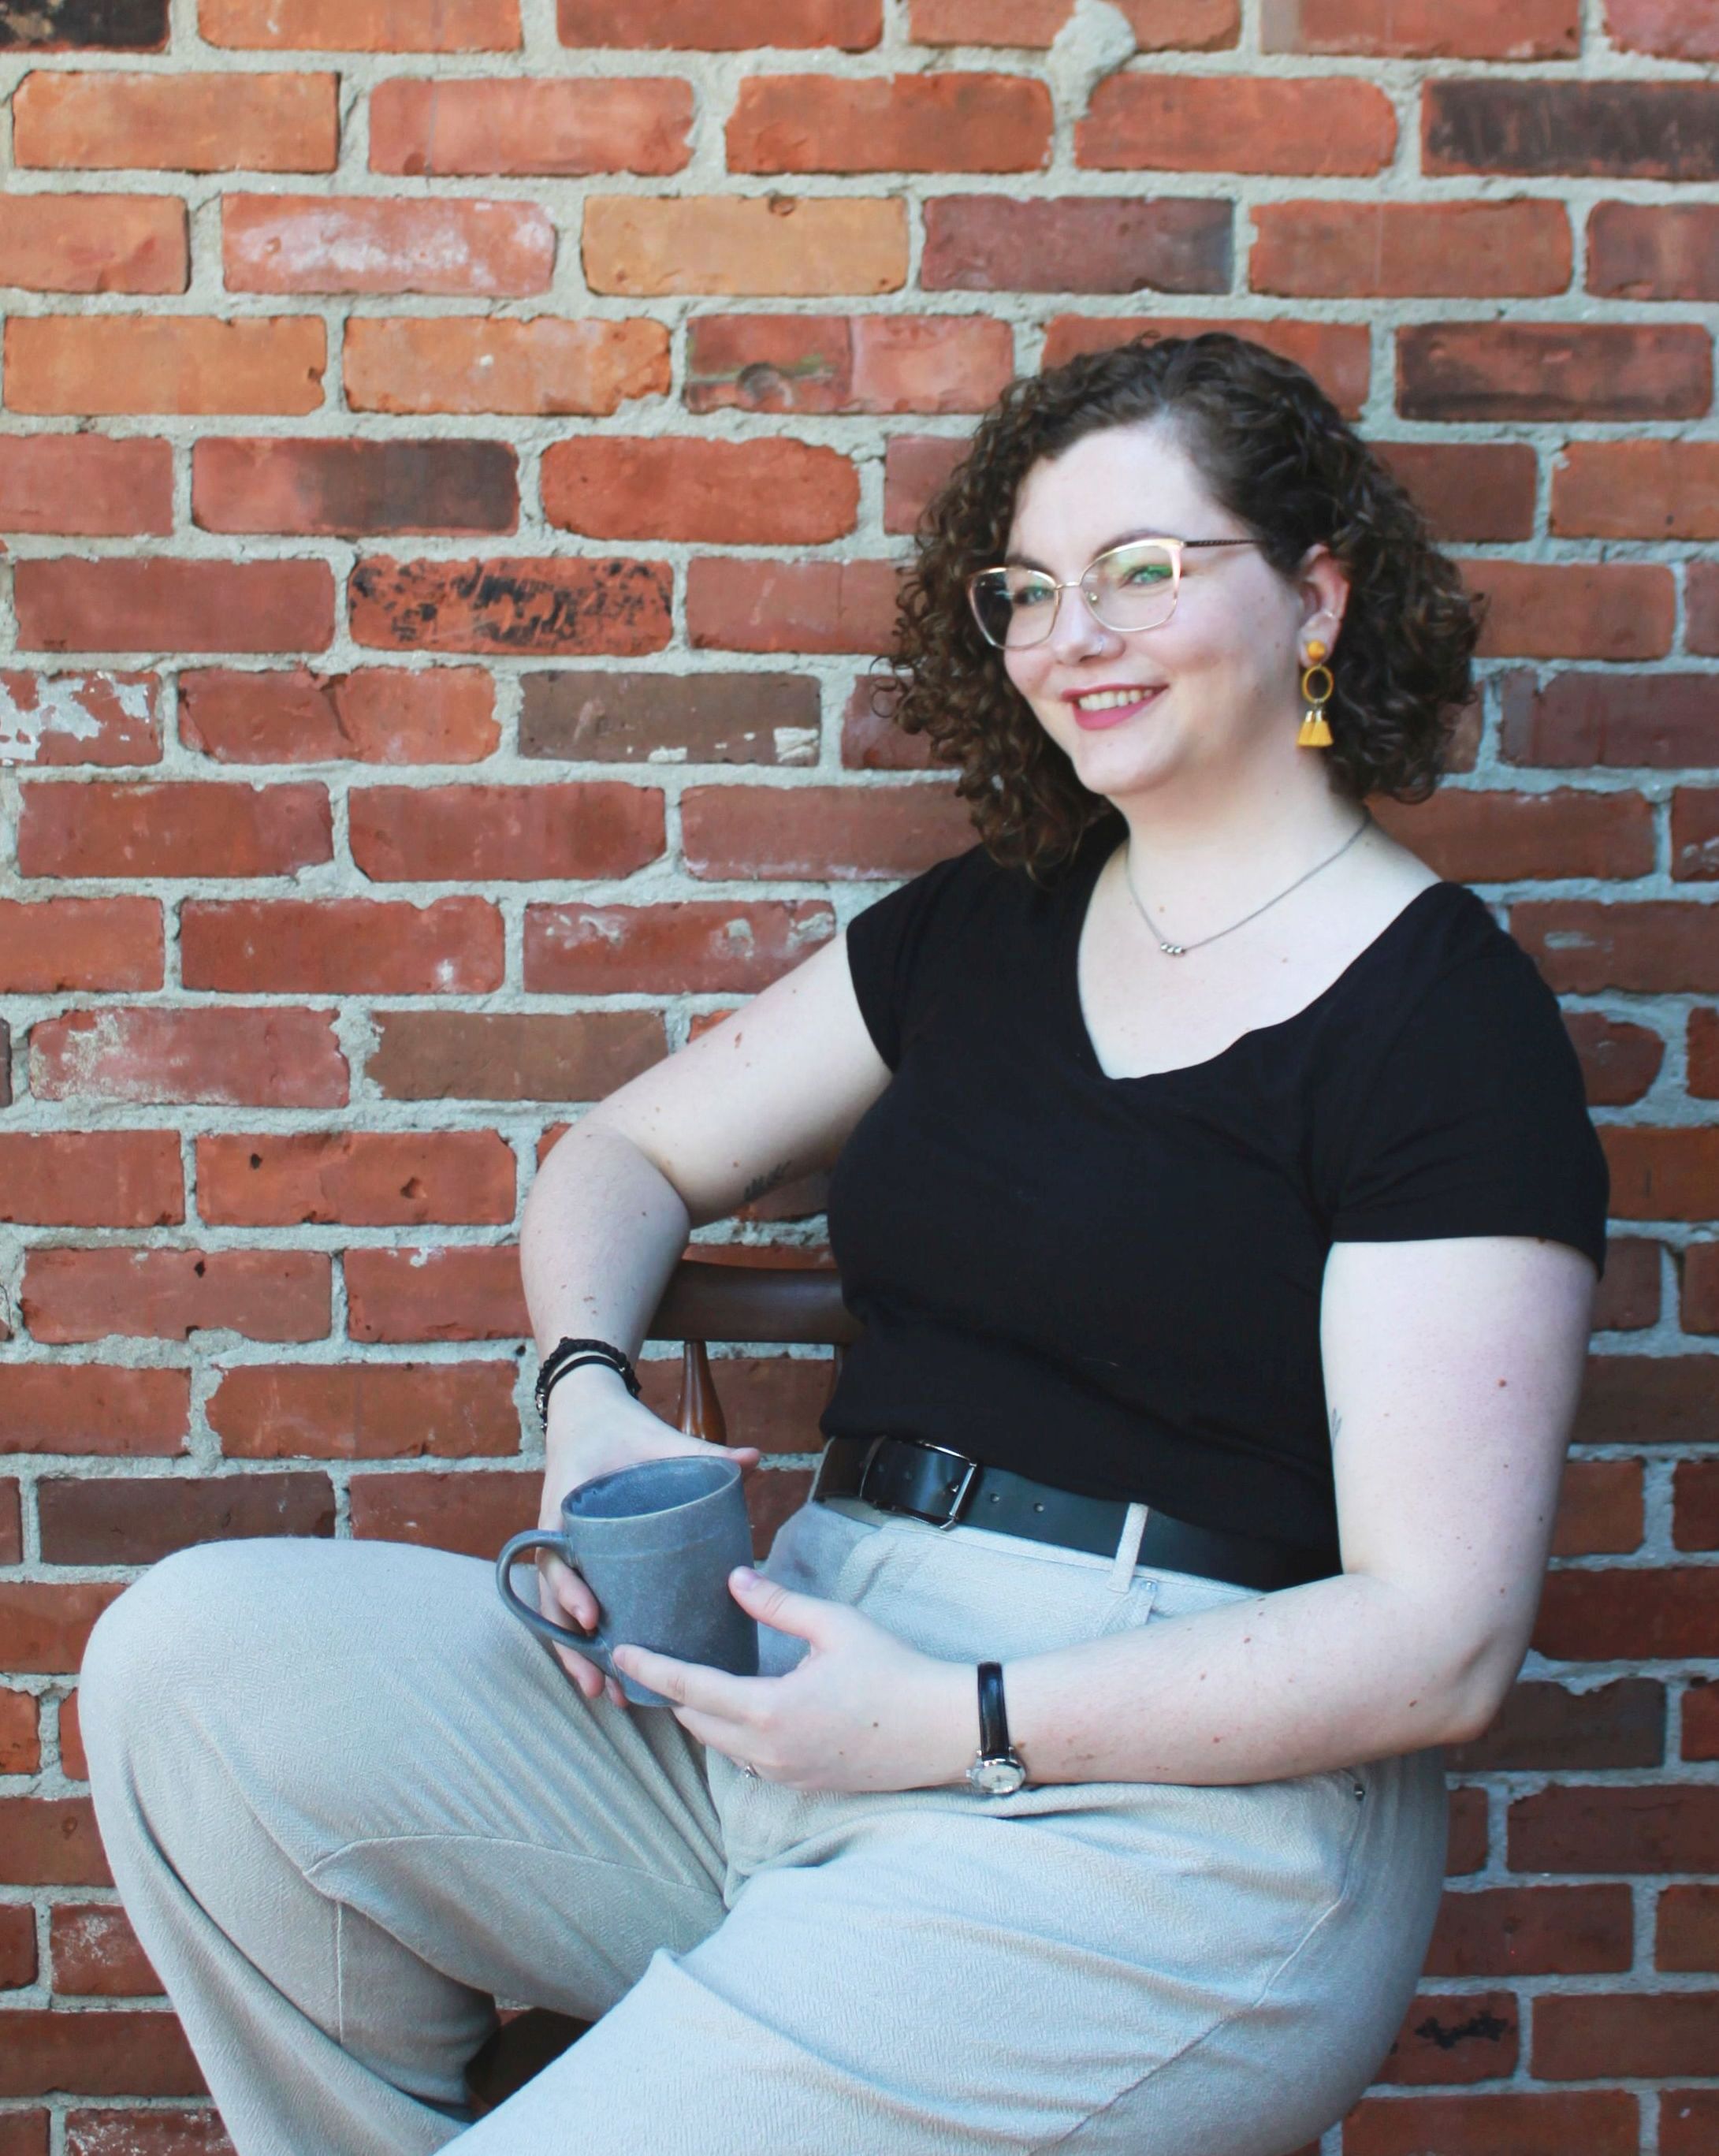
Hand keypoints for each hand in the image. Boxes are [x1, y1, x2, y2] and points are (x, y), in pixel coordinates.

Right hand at [536, 1370, 759, 1706]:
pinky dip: (577, 1636)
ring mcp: (561, 1547)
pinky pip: (567, 1602)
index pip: (559, 1554)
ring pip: (556, 1610)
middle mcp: (555, 1532)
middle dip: (573, 1645)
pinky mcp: (573, 1555)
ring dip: (575, 1652)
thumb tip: (754, 1458)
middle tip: (603, 1682)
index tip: (594, 1616)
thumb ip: (702, 1450)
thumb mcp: (657, 1437)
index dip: (570, 1589)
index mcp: (568, 1505)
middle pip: (553, 1598)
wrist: (585, 1410)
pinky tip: (601, 1670)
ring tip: (603, 1693)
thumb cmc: (620, 1427)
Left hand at [612, 1568, 973, 1793]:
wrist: (942, 1730)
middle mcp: (768, 1752)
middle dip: (670, 1693)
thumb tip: (735, 1579)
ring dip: (701, 1716)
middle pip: (696, 1723)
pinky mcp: (803, 1784)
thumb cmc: (894, 1671)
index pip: (689, 1689)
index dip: (651, 1668)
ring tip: (690, 1680)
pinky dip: (732, 1734)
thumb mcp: (834, 1625)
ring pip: (721, 1745)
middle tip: (652, 1660)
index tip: (620, 1651)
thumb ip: (777, 1604)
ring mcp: (784, 1774)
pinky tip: (741, 1707)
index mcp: (769, 1709)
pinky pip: (749, 1760)